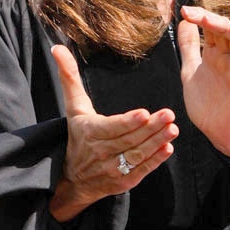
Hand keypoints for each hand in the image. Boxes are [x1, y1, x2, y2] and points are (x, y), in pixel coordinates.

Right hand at [49, 44, 178, 221]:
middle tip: (169, 115)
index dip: (128, 122)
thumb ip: (69, 78)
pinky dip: (155, 161)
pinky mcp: (123, 182)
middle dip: (150, 128)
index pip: (111, 127)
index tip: (144, 113)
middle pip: (128, 139)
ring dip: (156, 143)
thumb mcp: (74, 108)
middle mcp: (100, 152)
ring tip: (173, 129)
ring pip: (137, 155)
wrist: (73, 179)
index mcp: (90, 132)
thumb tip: (57, 47)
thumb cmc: (78, 136)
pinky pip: (141, 171)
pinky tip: (168, 148)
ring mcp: (112, 169)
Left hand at [177, 6, 229, 163]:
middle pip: (221, 29)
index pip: (208, 28)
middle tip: (189, 12)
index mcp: (213, 55)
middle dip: (206, 18)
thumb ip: (188, 48)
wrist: (218, 133)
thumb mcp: (190, 71)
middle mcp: (226, 58)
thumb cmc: (207, 105)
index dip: (198, 17)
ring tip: (205, 18)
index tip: (182, 11)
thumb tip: (183, 23)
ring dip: (221, 25)